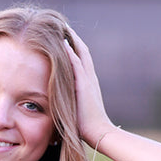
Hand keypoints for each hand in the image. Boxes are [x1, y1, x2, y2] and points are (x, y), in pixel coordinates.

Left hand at [64, 31, 116, 146]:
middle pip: (83, 52)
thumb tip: (61, 109)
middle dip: (74, 39)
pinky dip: (70, 52)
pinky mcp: (84, 85)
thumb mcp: (77, 112)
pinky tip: (62, 42)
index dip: (75, 49)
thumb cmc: (87, 129)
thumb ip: (71, 105)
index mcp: (89, 84)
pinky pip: (77, 64)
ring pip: (81, 53)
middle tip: (63, 27)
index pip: (82, 61)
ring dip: (72, 40)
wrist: (99, 132)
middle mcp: (90, 78)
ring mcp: (88, 80)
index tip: (65, 40)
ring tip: (62, 28)